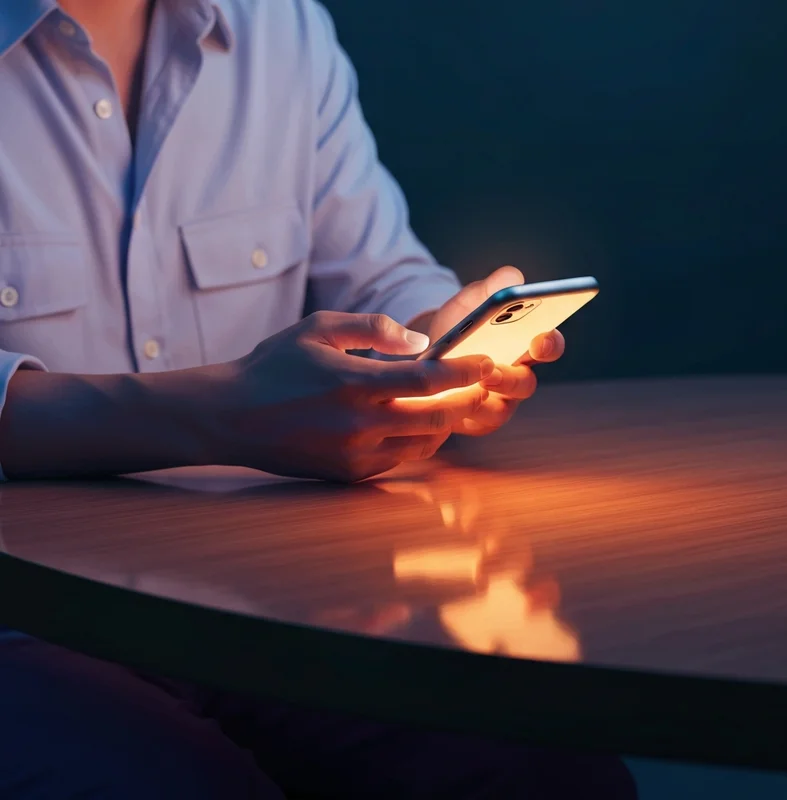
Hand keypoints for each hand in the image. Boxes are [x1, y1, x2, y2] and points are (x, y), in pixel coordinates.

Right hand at [208, 311, 494, 481]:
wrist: (232, 416)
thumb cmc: (275, 365)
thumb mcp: (319, 328)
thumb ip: (373, 328)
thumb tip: (420, 342)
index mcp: (355, 383)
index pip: (429, 379)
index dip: (465, 371)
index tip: (488, 362)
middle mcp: (361, 424)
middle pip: (438, 417)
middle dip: (467, 400)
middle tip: (481, 385)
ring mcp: (356, 454)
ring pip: (425, 444)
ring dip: (445, 422)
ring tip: (452, 401)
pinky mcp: (350, 474)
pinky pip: (400, 459)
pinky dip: (417, 441)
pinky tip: (415, 422)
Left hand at [425, 266, 564, 435]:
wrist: (431, 350)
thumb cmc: (460, 324)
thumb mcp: (472, 301)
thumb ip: (492, 288)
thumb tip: (512, 278)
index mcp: (526, 346)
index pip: (550, 347)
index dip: (549, 344)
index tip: (539, 338)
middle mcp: (517, 378)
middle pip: (526, 384)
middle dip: (511, 377)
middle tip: (492, 368)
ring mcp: (498, 403)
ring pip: (501, 410)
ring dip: (482, 400)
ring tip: (464, 385)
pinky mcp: (475, 421)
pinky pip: (473, 424)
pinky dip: (461, 413)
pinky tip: (444, 400)